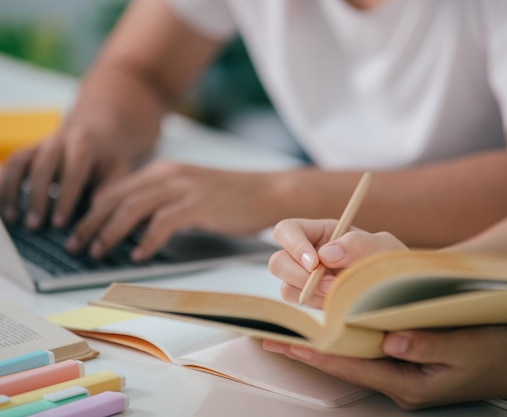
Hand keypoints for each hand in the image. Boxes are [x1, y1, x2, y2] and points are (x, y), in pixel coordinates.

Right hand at [0, 122, 133, 228]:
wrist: (100, 132)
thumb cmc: (110, 160)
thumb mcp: (118, 173)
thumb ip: (106, 194)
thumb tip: (91, 221)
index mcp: (84, 144)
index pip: (72, 173)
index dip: (64, 199)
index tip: (59, 224)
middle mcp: (58, 140)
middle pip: (42, 167)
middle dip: (36, 198)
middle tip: (33, 226)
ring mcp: (39, 142)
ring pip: (19, 163)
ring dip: (11, 191)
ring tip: (12, 218)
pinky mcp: (28, 149)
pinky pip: (10, 164)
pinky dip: (2, 183)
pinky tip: (2, 205)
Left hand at [65, 160, 281, 260]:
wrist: (270, 193)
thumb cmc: (233, 197)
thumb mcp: (192, 192)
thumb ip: (165, 201)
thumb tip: (137, 227)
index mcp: (165, 170)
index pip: (118, 188)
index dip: (93, 210)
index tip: (80, 229)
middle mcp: (169, 174)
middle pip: (117, 196)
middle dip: (91, 222)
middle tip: (76, 244)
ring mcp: (184, 188)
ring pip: (133, 207)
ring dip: (111, 231)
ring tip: (98, 251)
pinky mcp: (199, 205)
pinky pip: (163, 222)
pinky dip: (147, 240)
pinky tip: (139, 255)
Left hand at [263, 326, 506, 409]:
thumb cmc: (497, 354)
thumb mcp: (468, 346)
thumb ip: (429, 343)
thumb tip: (390, 337)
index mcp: (409, 383)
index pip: (350, 366)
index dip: (315, 353)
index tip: (283, 342)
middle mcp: (399, 381)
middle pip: (344, 364)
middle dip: (308, 351)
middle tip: (272, 336)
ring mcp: (404, 373)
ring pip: (354, 357)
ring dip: (324, 344)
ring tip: (292, 331)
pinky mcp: (409, 362)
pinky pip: (370, 351)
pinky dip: (347, 339)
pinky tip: (334, 326)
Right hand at [269, 218, 406, 306]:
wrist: (400, 294)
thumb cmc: (391, 263)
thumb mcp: (383, 247)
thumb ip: (358, 244)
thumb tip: (325, 254)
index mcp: (320, 233)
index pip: (287, 230)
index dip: (293, 244)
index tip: (314, 262)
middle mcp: (307, 257)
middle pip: (278, 262)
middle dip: (299, 276)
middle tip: (330, 286)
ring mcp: (306, 282)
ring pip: (286, 288)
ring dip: (310, 295)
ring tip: (339, 296)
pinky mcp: (311, 305)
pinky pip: (297, 310)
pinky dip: (314, 309)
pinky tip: (336, 307)